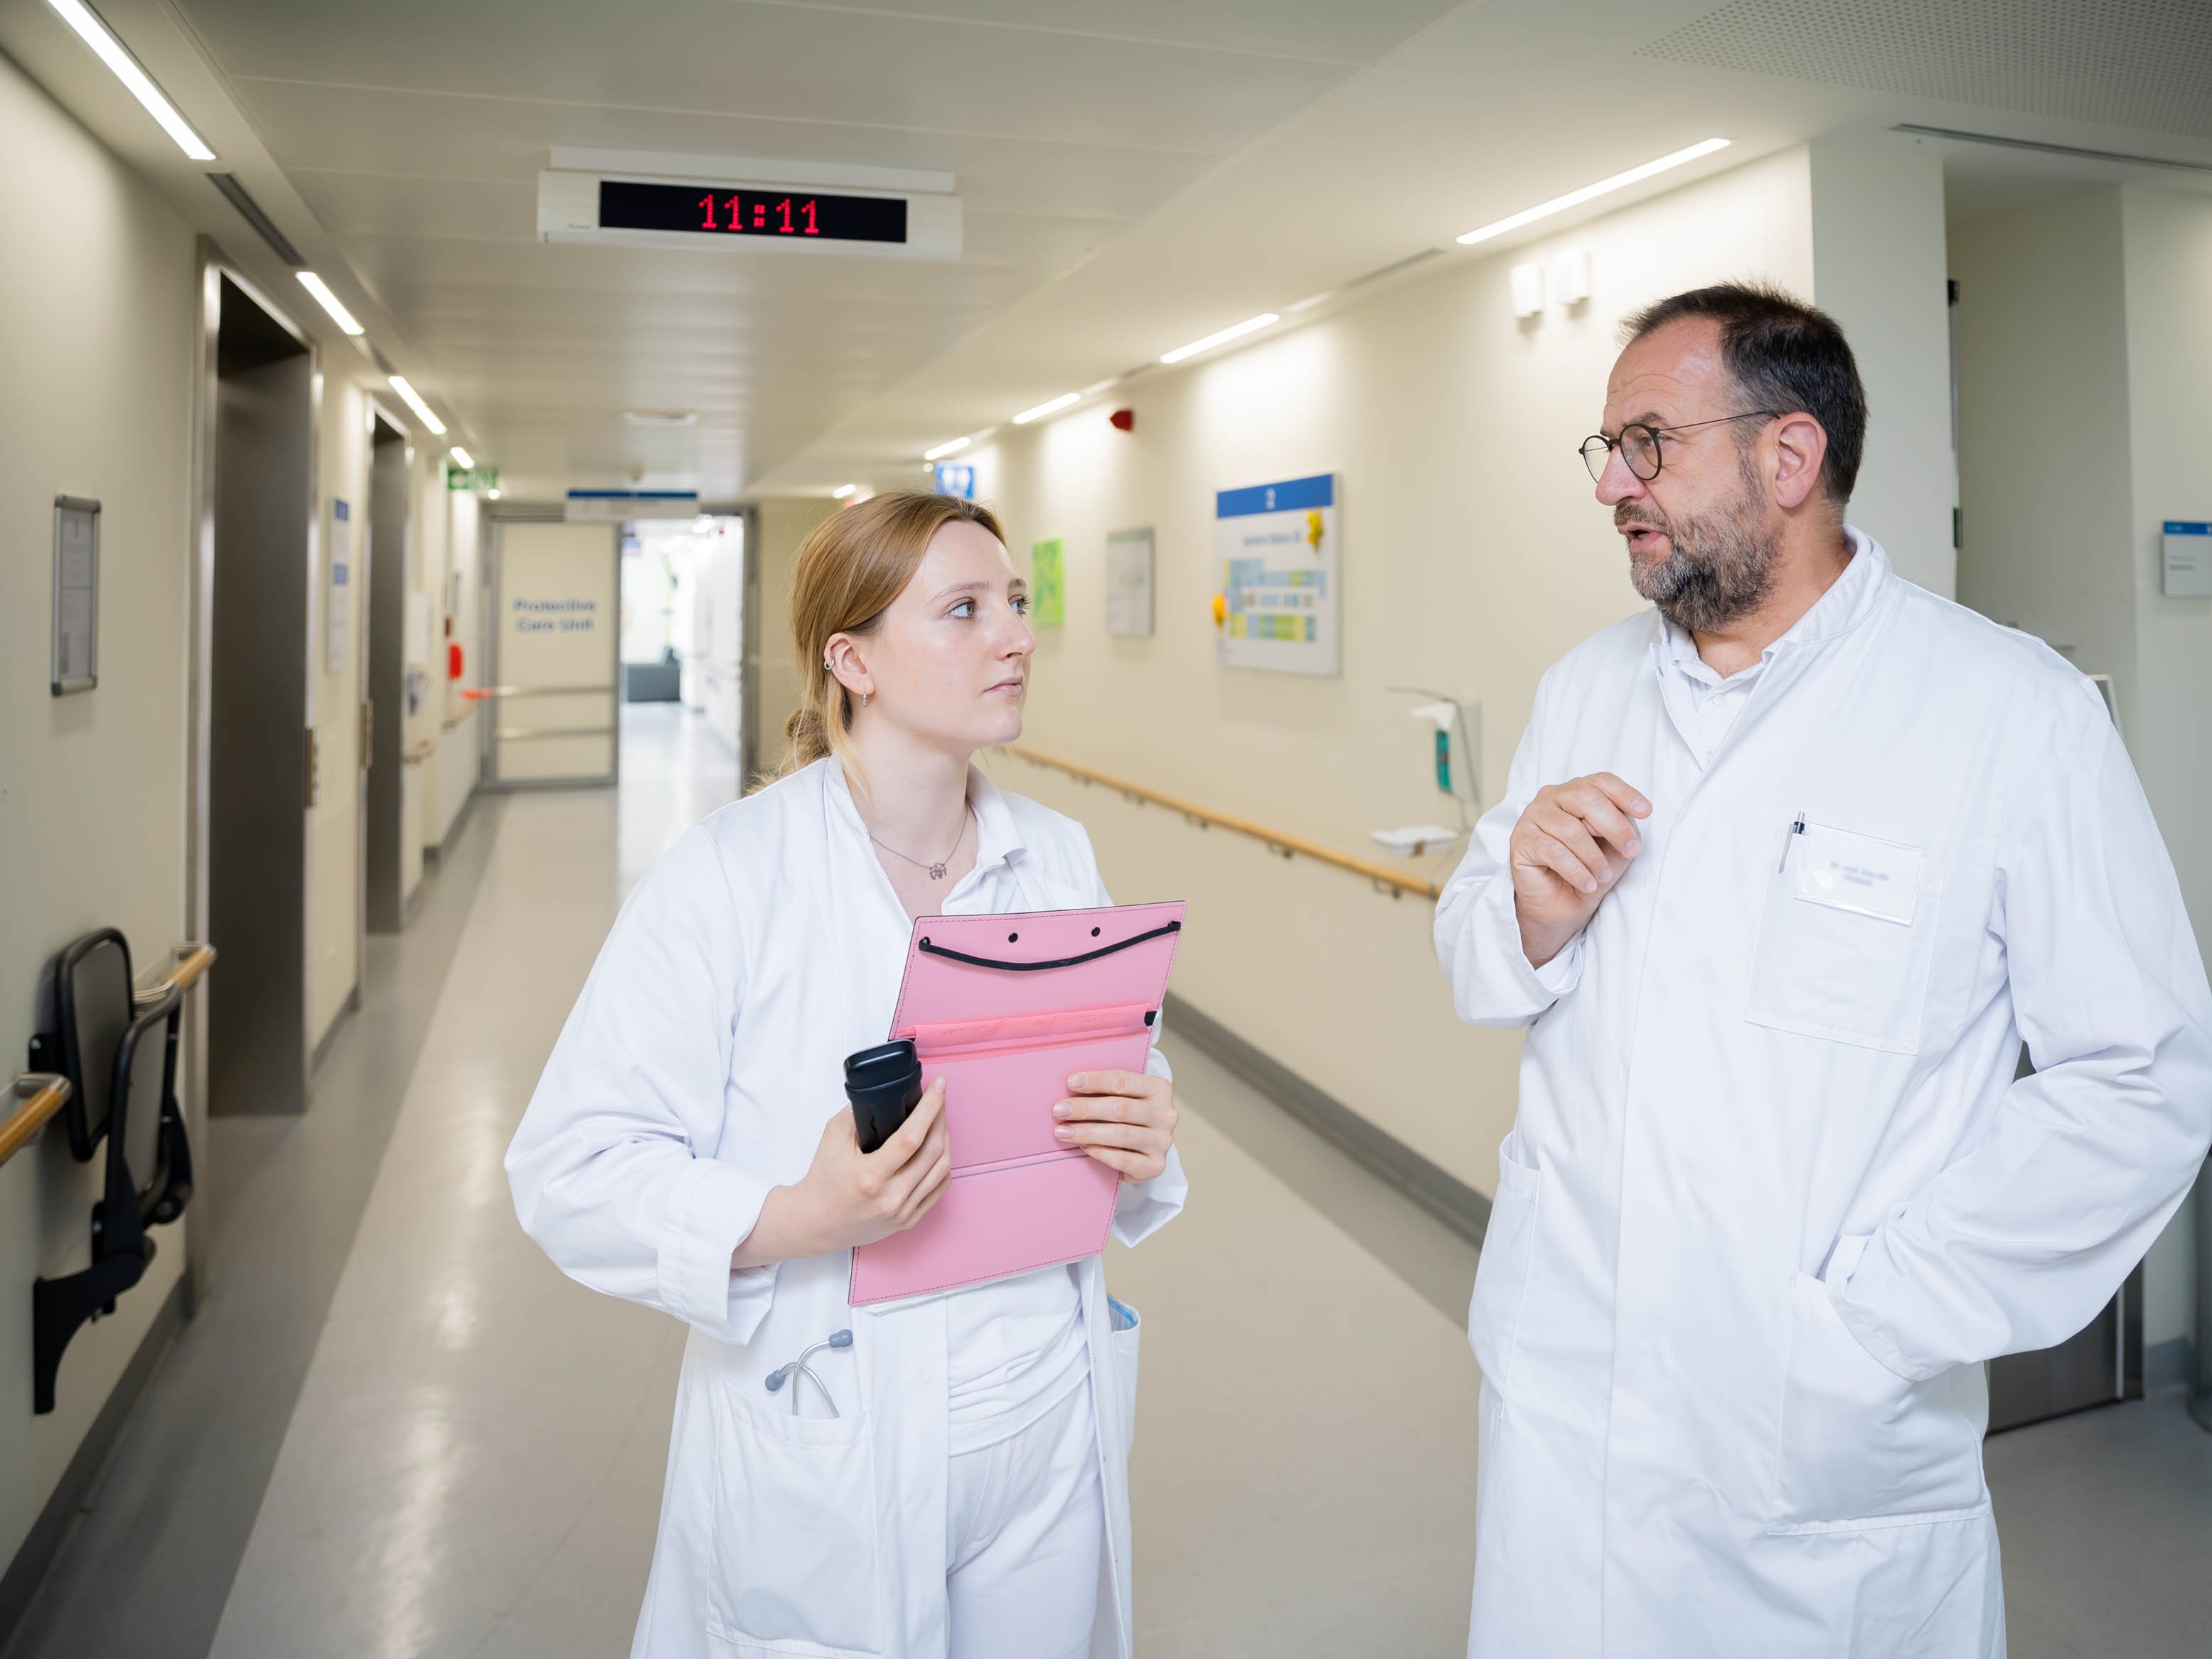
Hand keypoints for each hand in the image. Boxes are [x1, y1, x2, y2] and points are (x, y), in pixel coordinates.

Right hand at [732, 1079, 951, 1267]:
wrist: (816, 1223)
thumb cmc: (824, 1181)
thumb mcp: (832, 1139)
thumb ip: (857, 1113)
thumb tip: (884, 1095)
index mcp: (870, 1176)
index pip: (910, 1138)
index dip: (930, 1108)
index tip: (939, 1086)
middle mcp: (891, 1197)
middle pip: (933, 1151)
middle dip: (941, 1118)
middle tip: (939, 1100)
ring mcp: (903, 1211)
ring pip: (942, 1169)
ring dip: (945, 1139)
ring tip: (939, 1121)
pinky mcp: (909, 1220)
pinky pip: (939, 1188)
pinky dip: (943, 1165)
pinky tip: (938, 1149)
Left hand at [1052, 1069, 1177, 1183]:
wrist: (1146, 1147)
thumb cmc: (1128, 1116)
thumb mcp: (1124, 1096)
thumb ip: (1105, 1090)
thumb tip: (1069, 1086)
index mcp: (1159, 1089)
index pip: (1124, 1081)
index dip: (1096, 1081)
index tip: (1070, 1082)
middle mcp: (1165, 1114)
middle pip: (1120, 1109)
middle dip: (1085, 1109)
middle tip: (1059, 1110)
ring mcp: (1162, 1142)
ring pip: (1120, 1135)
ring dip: (1087, 1132)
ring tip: (1063, 1132)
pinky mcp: (1155, 1165)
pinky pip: (1123, 1159)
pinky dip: (1100, 1152)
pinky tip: (1083, 1147)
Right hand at [1510, 772, 1650, 968]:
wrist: (1561, 907)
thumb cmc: (1588, 870)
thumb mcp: (1614, 847)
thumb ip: (1619, 827)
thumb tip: (1625, 818)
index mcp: (1575, 792)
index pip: (1600, 781)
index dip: (1624, 794)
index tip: (1645, 811)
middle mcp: (1551, 798)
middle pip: (1585, 797)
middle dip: (1614, 825)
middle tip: (1631, 850)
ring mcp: (1532, 818)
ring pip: (1570, 829)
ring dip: (1594, 857)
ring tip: (1604, 876)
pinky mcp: (1520, 842)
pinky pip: (1553, 852)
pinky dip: (1576, 870)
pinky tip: (1588, 884)